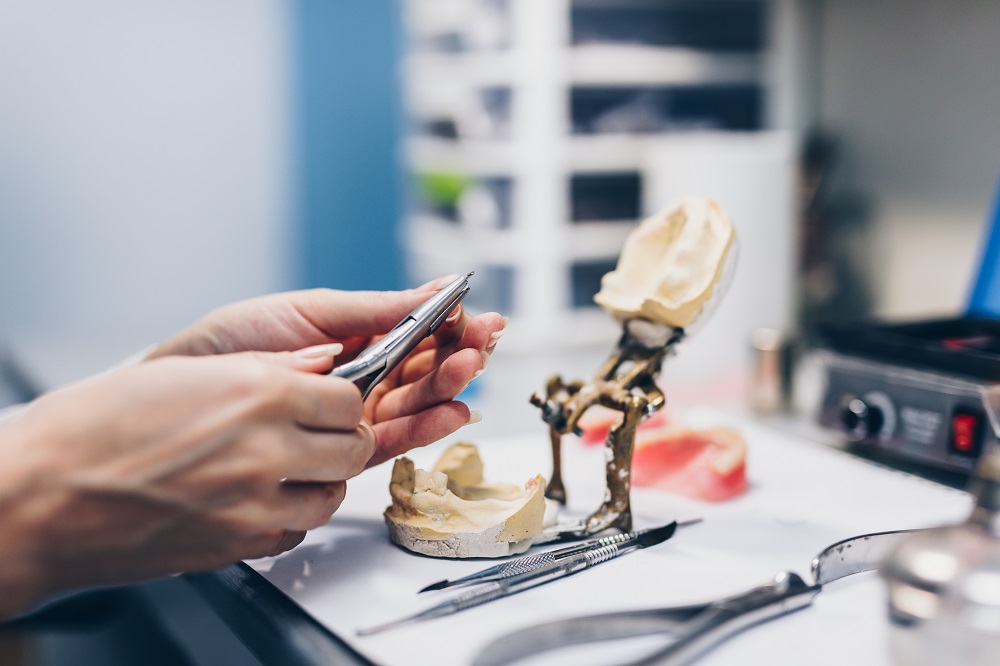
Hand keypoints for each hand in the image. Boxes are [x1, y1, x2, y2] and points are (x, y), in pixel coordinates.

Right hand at [0, 349, 368, 618]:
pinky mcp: (236, 547)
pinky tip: (261, 501)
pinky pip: (292, 535)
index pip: (349, 400)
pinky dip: (287, 520)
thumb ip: (269, 367)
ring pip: (330, 497)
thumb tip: (319, 362)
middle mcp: (266, 451)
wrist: (40, 496)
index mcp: (260, 395)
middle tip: (318, 434)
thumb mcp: (186, 371)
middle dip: (341, 439)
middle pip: (352, 449)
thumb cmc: (93, 428)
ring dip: (320, 481)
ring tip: (292, 468)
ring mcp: (254, 506)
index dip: (341, 400)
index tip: (327, 401)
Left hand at [147, 277, 507, 465]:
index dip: (449, 327)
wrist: (181, 388)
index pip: (417, 335)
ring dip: (449, 387)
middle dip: (459, 355)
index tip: (473, 317)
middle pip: (425, 371)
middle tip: (482, 343)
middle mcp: (361, 379)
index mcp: (355, 340)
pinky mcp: (340, 449)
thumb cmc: (232, 343)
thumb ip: (374, 310)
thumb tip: (432, 288)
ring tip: (470, 369)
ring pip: (417, 404)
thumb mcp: (309, 312)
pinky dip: (427, 427)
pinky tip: (452, 412)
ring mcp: (352, 414)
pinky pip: (393, 442)